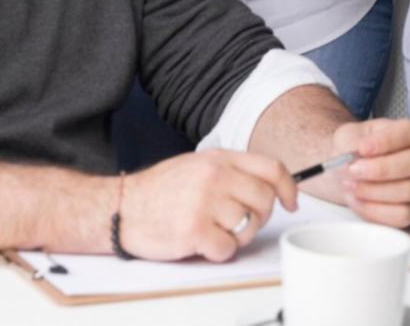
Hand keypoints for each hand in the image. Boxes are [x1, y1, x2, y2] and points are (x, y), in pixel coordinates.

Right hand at [119, 150, 297, 261]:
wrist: (119, 207)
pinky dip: (218, 252)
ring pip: (248, 227)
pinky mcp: (193, 230)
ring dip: (236, 236)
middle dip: (258, 217)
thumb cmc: (160, 190)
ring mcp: (204, 202)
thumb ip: (231, 171)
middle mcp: (214, 176)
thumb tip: (272, 185)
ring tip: (213, 231)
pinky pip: (228, 249)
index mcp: (219, 158)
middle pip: (264, 200)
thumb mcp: (197, 165)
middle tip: (238, 223)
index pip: (271, 168)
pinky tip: (201, 242)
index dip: (289, 187)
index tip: (291, 202)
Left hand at [326, 118, 409, 226]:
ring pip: (409, 190)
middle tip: (353, 170)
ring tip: (350, 185)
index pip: (409, 132)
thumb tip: (354, 160)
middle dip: (380, 169)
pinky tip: (355, 200)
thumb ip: (351, 143)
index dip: (386, 141)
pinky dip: (375, 209)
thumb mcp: (347, 137)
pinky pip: (402, 215)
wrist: (346, 171)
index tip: (361, 148)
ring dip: (374, 190)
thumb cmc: (353, 151)